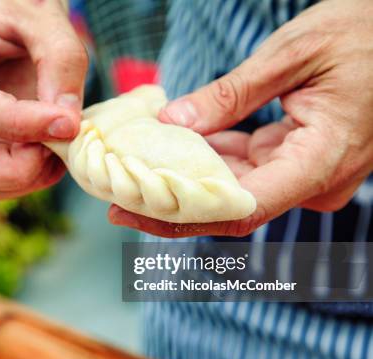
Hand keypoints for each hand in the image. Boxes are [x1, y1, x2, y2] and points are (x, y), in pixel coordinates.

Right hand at [0, 0, 87, 205]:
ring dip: (19, 180)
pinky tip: (45, 153)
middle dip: (12, 170)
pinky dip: (19, 181)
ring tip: (57, 148)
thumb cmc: (14, 2)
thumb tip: (66, 125)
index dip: (15, 123)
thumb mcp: (42, 12)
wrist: (2, 10)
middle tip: (58, 147)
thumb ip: (61, 60)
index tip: (67, 124)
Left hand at [109, 0, 372, 237]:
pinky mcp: (297, 160)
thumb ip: (232, 95)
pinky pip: (246, 168)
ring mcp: (307, 173)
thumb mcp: (292, 55)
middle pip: (232, 206)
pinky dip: (209, 161)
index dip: (184, 217)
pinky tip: (170, 151)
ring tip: (132, 176)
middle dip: (174, 204)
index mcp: (321, 159)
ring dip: (187, 182)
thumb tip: (173, 124)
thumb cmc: (360, 34)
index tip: (134, 212)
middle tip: (117, 199)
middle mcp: (315, 180)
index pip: (243, 208)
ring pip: (236, 189)